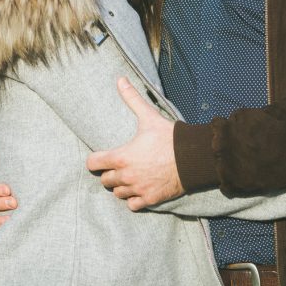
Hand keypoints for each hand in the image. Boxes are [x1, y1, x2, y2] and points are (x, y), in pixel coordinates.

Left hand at [86, 77, 181, 210]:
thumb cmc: (168, 137)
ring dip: (121, 186)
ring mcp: (138, 189)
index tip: (100, 157)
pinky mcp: (150, 199)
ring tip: (129, 177)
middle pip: (105, 180)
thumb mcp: (148, 117)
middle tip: (119, 165)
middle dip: (109, 173)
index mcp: (121, 157)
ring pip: (118, 193)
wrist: (192, 158)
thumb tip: (120, 79)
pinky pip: (133, 205)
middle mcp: (126, 176)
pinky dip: (134, 199)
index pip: (93, 163)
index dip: (95, 160)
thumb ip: (132, 99)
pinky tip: (140, 189)